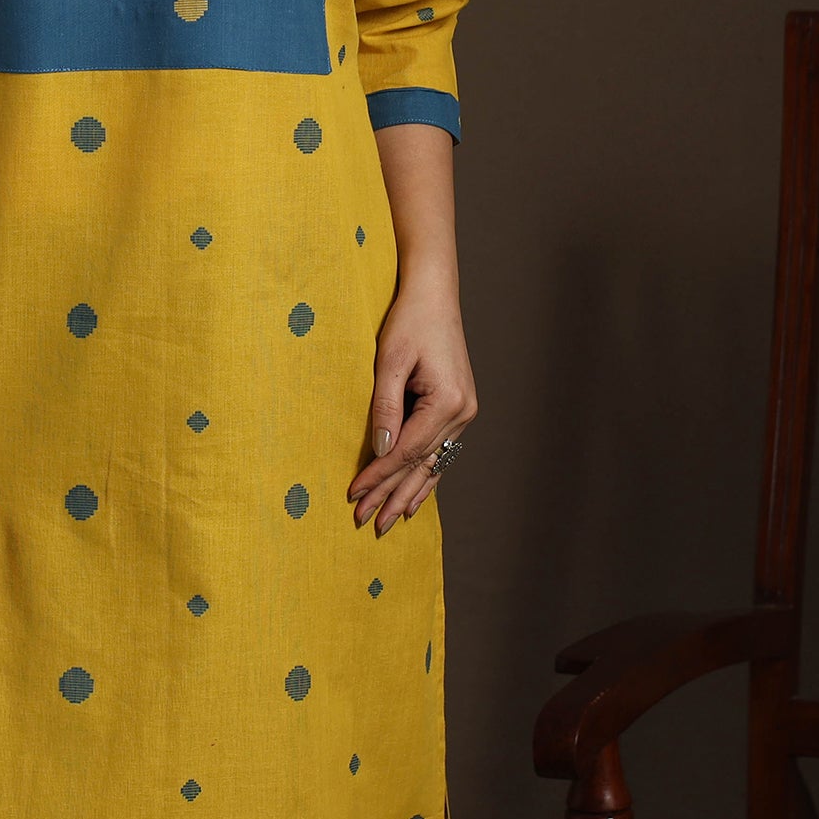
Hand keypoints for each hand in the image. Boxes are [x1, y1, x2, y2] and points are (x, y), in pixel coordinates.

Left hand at [347, 278, 476, 534]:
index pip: (407, 452)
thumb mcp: (390, 360)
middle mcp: (463, 413)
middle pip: (422, 465)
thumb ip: (384, 407)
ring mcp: (464, 413)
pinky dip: (425, 476)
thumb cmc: (410, 320)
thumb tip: (379, 450)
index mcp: (449, 403)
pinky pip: (440, 452)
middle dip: (393, 495)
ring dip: (408, 493)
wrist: (434, 295)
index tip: (354, 495)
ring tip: (388, 521)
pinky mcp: (458, 409)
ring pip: (433, 464)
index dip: (379, 477)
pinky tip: (414, 498)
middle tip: (367, 523)